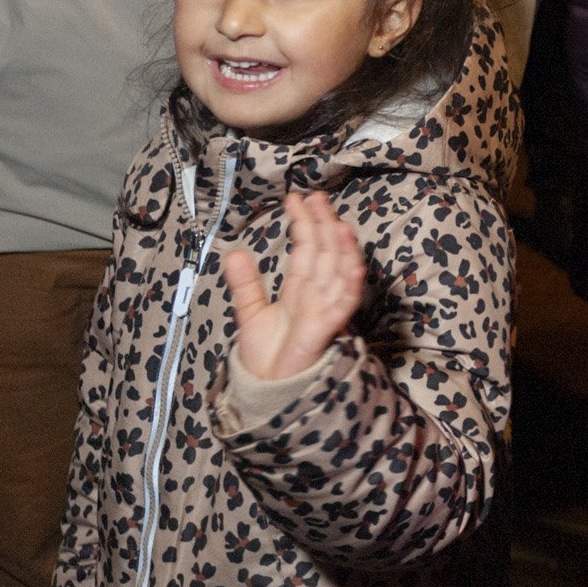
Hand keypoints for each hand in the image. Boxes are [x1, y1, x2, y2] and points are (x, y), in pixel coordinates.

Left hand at [221, 192, 363, 381]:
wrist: (265, 388)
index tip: (296, 199)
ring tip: (338, 223)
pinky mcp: (326, 330)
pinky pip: (343, 306)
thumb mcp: (250, 313)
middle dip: (323, 225)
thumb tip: (234, 252)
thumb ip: (245, 284)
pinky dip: (351, 286)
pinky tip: (353, 267)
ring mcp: (323, 310)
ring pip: (338, 273)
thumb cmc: (266, 355)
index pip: (305, 248)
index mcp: (299, 288)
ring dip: (342, 250)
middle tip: (316, 197)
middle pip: (324, 253)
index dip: (303, 223)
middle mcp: (315, 294)